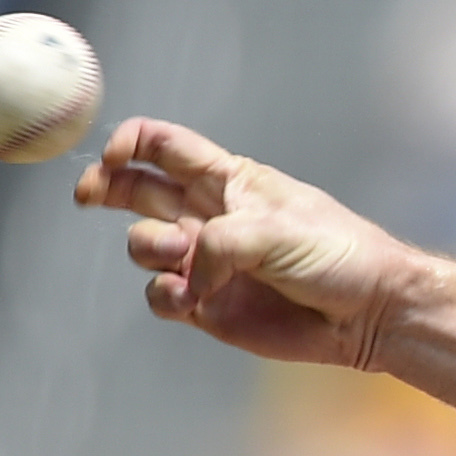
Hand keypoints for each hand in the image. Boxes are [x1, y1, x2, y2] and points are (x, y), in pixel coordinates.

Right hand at [74, 118, 420, 368]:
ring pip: (143, 246)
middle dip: (105, 186)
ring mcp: (205, 262)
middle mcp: (210, 216)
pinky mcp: (206, 305)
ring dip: (150, 248)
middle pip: (136, 190)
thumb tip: (187, 272)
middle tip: (88, 194)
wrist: (368, 313)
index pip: (166, 146)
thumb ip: (220, 241)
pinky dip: (164, 294)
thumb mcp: (276, 229)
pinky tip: (189, 297)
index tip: (115, 154)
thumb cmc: (336, 255)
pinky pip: (160, 295)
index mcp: (230, 180)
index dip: (132, 142)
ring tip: (186, 257)